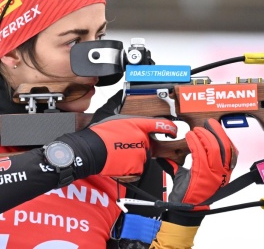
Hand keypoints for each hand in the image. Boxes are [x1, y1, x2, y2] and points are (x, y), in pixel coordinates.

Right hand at [58, 115, 177, 177]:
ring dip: (133, 156)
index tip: (173, 131)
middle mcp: (142, 139)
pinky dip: (130, 168)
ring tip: (118, 153)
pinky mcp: (136, 168)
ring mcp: (140, 154)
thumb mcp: (108, 112)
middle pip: (148, 143)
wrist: (90, 151)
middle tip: (122, 144)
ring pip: (142, 156)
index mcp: (138, 125)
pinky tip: (119, 162)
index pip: (161, 125)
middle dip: (139, 145)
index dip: (170, 128)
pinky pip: (137, 168)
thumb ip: (118, 103)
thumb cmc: (98, 133)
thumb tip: (120, 94)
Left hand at [159, 118, 238, 210]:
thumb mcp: (196, 174)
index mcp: (224, 173)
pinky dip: (195, 142)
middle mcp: (222, 173)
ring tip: (196, 130)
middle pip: (224, 146)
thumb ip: (194, 161)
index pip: (231, 151)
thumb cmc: (191, 193)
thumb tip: (181, 150)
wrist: (185, 209)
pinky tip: (190, 137)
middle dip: (216, 131)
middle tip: (207, 123)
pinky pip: (200, 154)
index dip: (224, 136)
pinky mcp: (201, 174)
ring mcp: (213, 174)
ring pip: (213, 148)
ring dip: (204, 135)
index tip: (215, 127)